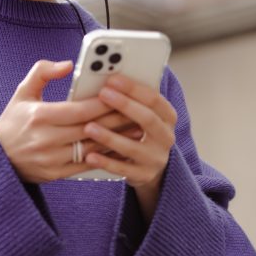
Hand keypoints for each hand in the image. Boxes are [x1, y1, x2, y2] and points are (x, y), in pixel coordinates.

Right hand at [0, 60, 135, 183]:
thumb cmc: (13, 122)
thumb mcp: (22, 93)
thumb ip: (42, 72)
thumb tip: (67, 64)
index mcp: (39, 117)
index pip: (80, 110)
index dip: (103, 103)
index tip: (120, 95)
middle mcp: (46, 139)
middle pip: (90, 129)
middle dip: (116, 119)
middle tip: (137, 110)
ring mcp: (51, 159)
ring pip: (92, 148)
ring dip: (115, 139)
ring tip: (135, 128)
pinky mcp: (55, 173)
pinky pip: (86, 164)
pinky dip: (105, 156)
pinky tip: (119, 147)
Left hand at [81, 73, 177, 198]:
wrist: (148, 167)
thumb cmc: (137, 132)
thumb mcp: (141, 115)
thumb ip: (131, 100)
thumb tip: (107, 79)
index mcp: (167, 117)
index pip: (155, 99)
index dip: (134, 88)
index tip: (113, 79)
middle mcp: (166, 137)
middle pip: (147, 119)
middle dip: (124, 105)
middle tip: (103, 94)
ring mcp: (155, 158)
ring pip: (132, 146)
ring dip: (109, 136)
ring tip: (88, 127)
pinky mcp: (143, 175)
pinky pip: (122, 169)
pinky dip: (105, 162)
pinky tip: (89, 156)